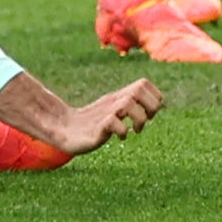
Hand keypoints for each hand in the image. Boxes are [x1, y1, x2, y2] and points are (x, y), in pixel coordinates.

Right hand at [43, 79, 165, 155]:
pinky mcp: (96, 128)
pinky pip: (112, 122)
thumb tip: (156, 107)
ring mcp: (104, 113)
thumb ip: (131, 105)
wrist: (65, 130)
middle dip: (151, 105)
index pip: (143, 84)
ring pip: (128, 103)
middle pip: (139, 88)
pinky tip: (121, 137)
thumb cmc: (92, 123)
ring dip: (139, 118)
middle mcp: (113, 102)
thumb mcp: (113, 110)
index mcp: (119, 96)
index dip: (155, 96)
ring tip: (136, 130)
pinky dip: (122, 130)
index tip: (151, 113)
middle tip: (147, 120)